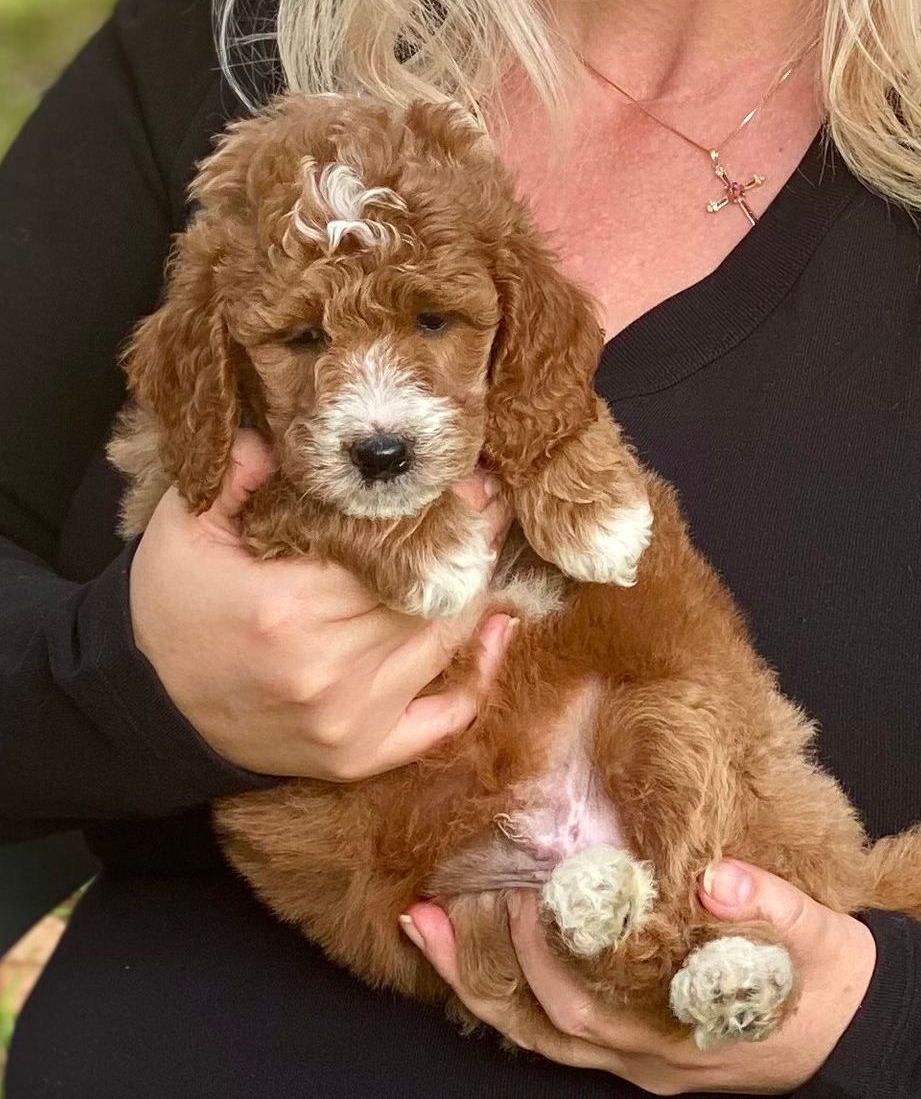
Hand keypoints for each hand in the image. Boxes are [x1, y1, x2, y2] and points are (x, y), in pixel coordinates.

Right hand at [130, 429, 514, 779]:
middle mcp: (328, 669)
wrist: (150, 702)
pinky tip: (500, 629)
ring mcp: (351, 720)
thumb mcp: (184, 529)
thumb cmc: (174, 607)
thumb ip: (236, 474)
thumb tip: (286, 435)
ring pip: (445, 643)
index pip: (393, 548)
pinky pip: (445, 719)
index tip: (467, 477)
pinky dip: (480, 676)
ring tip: (491, 543)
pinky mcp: (361, 755)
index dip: (437, 511)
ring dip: (475, 590)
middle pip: (429, 594)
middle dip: (467, 541)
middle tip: (493, 500)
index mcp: (288, 606)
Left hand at [402, 860, 875, 1094]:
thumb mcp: (816, 938)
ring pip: (539, 1035)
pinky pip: (557, 1033)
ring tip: (428, 931)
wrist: (860, 1029)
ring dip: (479, 985)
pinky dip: (512, 996)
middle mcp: (645, 1054)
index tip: (513, 890)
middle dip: (483, 968)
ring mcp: (638, 1058)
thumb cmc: (828, 980)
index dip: (540, 953)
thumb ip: (769, 908)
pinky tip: (486, 957)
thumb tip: (717, 880)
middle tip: (436, 906)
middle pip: (543, 1023)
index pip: (585, 1000)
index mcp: (679, 1030)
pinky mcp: (639, 1046)